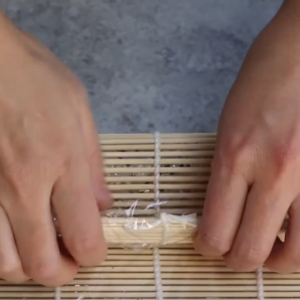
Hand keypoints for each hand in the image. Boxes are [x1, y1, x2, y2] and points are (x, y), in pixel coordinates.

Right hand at [0, 13, 111, 285]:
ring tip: (40, 251)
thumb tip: (104, 204)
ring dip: (26, 267)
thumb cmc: (37, 78)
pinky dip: (0, 249)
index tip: (96, 249)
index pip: (83, 234)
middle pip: (41, 263)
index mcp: (63, 163)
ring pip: (2, 263)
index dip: (94, 254)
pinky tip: (12, 234)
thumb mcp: (80, 112)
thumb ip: (94, 162)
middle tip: (70, 263)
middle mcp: (24, 186)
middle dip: (61, 274)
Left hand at [194, 0, 299, 272]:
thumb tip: (222, 208)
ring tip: (266, 247)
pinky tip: (292, 228)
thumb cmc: (261, 80)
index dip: (207, 248)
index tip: (206, 245)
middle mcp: (274, 173)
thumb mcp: (228, 126)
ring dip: (275, 258)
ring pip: (295, 255)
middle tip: (231, 255)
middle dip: (236, 261)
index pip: (215, 230)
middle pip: (250, 252)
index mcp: (234, 157)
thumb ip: (225, 172)